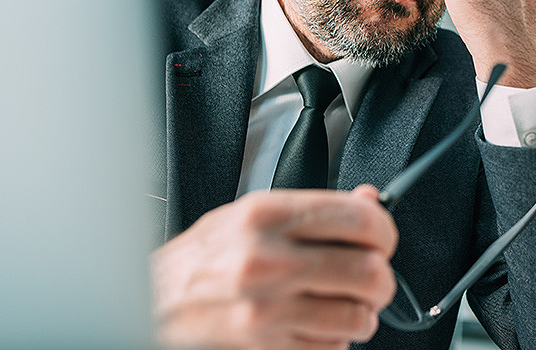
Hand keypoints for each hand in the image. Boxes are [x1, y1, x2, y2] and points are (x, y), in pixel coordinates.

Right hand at [152, 185, 397, 348]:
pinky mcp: (266, 345)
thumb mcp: (252, 214)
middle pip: (369, 272)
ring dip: (362, 314)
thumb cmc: (203, 258)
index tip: (382, 239)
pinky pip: (331, 346)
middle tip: (373, 278)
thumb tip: (369, 200)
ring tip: (347, 305)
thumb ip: (315, 208)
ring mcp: (266, 308)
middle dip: (382, 280)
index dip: (385, 231)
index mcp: (266, 215)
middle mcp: (267, 260)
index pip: (360, 220)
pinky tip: (316, 323)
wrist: (151, 301)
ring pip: (357, 316)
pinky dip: (335, 339)